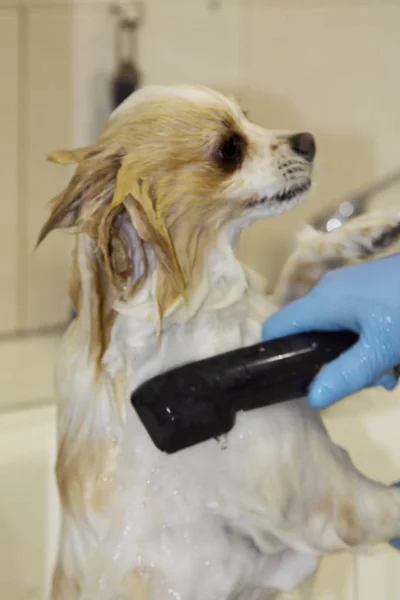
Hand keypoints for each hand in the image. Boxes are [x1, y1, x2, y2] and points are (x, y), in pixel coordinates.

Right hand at [262, 253, 399, 408]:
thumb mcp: (382, 348)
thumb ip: (347, 374)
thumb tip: (312, 398)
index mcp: (323, 300)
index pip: (276, 327)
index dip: (275, 354)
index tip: (290, 379)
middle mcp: (329, 290)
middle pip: (309, 333)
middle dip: (330, 362)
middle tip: (362, 381)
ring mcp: (351, 286)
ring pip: (336, 329)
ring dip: (356, 355)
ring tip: (388, 372)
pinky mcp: (370, 287)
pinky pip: (355, 319)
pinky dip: (368, 340)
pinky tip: (395, 351)